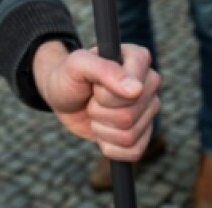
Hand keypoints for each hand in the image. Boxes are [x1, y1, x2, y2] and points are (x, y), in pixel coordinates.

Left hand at [32, 40, 160, 161]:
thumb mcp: (77, 65)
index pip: (135, 88)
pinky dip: (109, 146)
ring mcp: (148, 110)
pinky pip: (133, 152)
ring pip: (130, 136)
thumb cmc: (69, 75)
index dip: (106, 93)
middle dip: (99, 111)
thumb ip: (104, 69)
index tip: (94, 85)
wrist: (62, 96)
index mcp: (139, 59)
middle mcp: (149, 84)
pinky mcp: (142, 133)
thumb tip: (137, 89)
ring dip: (101, 128)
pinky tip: (102, 130)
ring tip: (94, 112)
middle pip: (130, 115)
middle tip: (91, 99)